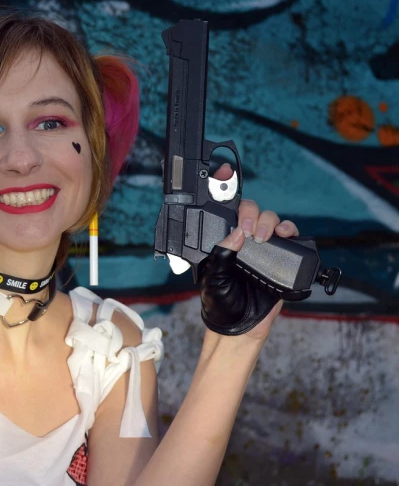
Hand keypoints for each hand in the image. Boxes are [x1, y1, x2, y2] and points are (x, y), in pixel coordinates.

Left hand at [200, 164, 299, 342]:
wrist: (240, 328)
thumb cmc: (220, 303)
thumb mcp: (213, 278)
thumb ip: (222, 253)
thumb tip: (237, 232)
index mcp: (221, 242)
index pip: (225, 213)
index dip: (225, 193)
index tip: (225, 176)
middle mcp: (242, 241)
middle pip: (251, 212)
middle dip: (252, 214)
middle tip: (250, 232)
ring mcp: (262, 249)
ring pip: (271, 221)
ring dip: (271, 221)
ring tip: (265, 237)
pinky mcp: (280, 260)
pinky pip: (290, 239)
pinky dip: (291, 231)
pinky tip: (286, 235)